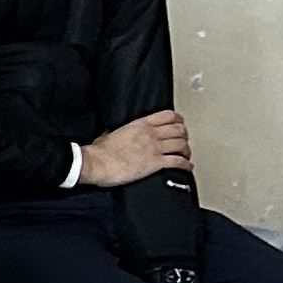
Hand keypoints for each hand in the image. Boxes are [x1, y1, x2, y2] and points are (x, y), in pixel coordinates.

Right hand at [77, 111, 191, 186]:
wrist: (95, 163)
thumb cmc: (99, 152)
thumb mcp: (108, 134)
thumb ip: (117, 132)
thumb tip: (113, 133)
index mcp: (140, 125)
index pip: (168, 116)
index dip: (178, 120)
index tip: (180, 124)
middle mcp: (150, 134)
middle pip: (179, 130)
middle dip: (184, 136)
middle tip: (183, 141)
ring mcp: (154, 148)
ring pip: (182, 145)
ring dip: (186, 150)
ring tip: (185, 155)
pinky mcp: (155, 163)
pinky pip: (178, 162)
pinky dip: (186, 164)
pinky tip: (187, 166)